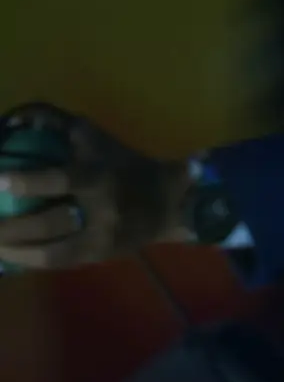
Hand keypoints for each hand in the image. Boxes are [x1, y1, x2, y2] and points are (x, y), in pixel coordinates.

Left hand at [0, 105, 191, 270]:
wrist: (169, 203)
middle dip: (11, 228)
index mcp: (100, 178)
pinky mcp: (98, 257)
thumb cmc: (123, 163)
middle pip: (50, 224)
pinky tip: (8, 255)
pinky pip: (60, 263)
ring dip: (15, 251)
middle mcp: (101, 212)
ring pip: (51, 253)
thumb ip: (55, 121)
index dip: (28, 181)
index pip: (61, 180)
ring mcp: (101, 240)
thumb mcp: (93, 135)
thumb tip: (14, 118)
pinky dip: (30, 261)